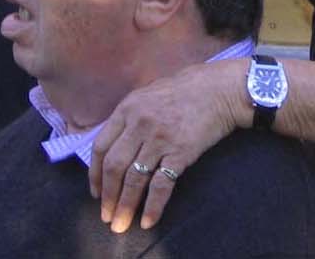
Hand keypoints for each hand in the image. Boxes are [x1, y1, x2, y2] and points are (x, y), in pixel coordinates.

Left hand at [89, 60, 245, 232]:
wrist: (219, 90)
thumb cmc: (184, 91)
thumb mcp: (148, 95)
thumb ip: (129, 118)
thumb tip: (113, 146)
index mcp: (127, 109)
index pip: (100, 147)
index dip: (95, 174)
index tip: (96, 192)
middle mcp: (139, 124)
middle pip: (113, 167)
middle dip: (108, 196)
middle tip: (107, 217)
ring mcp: (159, 139)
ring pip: (134, 179)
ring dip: (125, 206)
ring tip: (121, 225)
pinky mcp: (180, 152)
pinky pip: (161, 185)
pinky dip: (152, 206)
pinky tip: (148, 221)